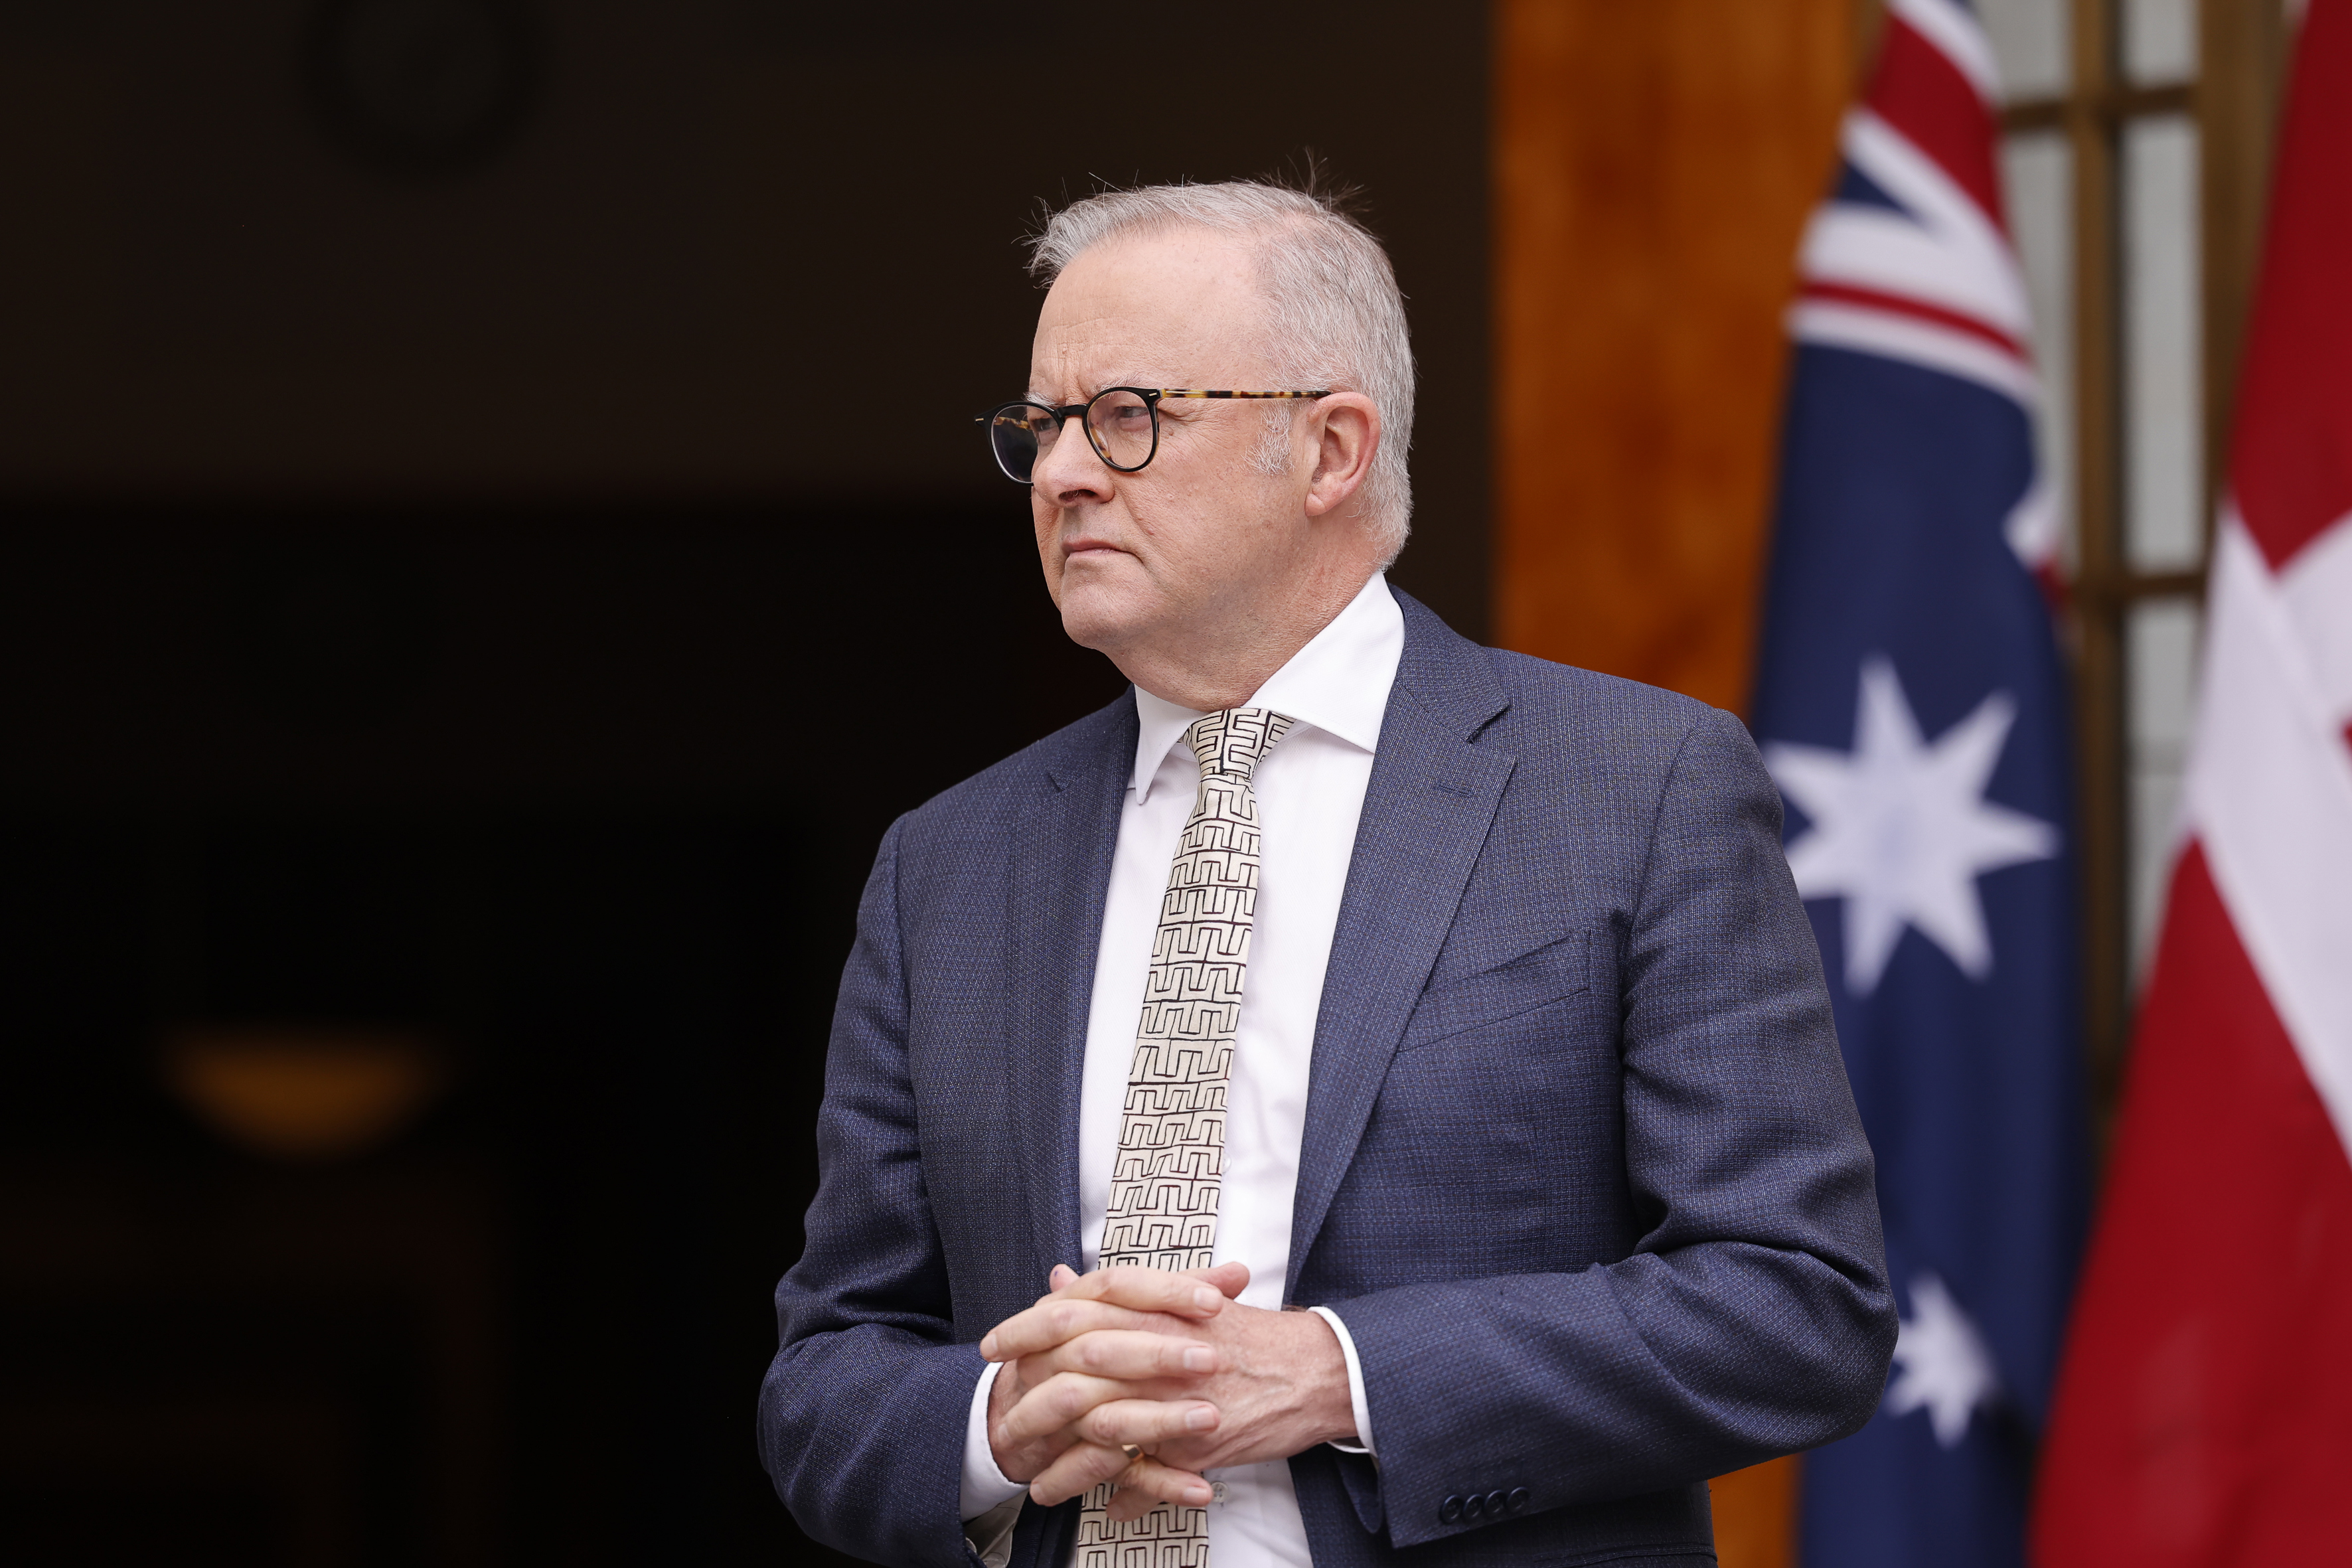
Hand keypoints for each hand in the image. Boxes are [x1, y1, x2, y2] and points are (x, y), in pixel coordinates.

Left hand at [982, 1263, 1356, 1510]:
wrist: (1318, 1368)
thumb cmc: (1252, 1336)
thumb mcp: (1185, 1301)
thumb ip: (1117, 1292)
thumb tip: (1058, 1276)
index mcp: (1155, 1308)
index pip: (1075, 1310)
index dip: (1027, 1328)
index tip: (994, 1345)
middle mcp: (1161, 1349)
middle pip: (1077, 1371)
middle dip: (1032, 1402)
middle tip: (1002, 1427)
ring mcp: (1179, 1396)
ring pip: (1103, 1434)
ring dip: (1067, 1467)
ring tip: (1039, 1487)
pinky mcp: (1200, 1442)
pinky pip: (1150, 1475)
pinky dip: (1125, 1497)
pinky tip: (1107, 1510)